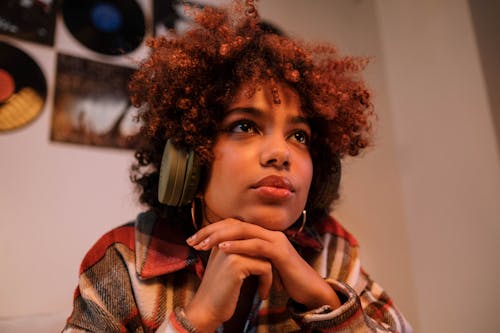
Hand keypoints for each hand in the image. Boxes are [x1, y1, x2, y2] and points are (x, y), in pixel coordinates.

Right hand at [183, 244, 271, 332]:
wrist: (206, 310)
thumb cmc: (221, 290)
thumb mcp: (229, 264)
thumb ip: (242, 250)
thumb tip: (265, 244)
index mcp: (222, 237)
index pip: (251, 232)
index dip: (263, 250)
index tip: (269, 269)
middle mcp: (225, 239)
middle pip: (260, 241)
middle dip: (271, 259)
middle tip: (276, 277)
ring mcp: (231, 250)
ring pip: (266, 254)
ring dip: (272, 273)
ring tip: (267, 286)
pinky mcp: (237, 263)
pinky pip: (265, 267)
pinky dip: (267, 282)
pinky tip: (262, 294)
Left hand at [187, 219, 340, 312]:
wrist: (308, 289)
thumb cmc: (284, 278)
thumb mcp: (261, 264)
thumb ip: (247, 255)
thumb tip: (223, 252)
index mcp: (262, 233)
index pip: (233, 224)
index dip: (212, 230)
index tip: (193, 239)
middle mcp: (268, 232)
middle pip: (235, 223)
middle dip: (211, 231)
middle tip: (192, 240)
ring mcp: (275, 240)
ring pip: (243, 230)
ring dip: (220, 237)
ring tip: (202, 244)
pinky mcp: (280, 252)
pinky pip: (256, 245)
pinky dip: (238, 245)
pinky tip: (222, 249)